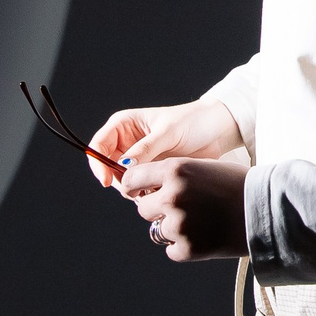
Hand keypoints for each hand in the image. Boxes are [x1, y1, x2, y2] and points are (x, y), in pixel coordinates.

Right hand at [85, 98, 242, 188]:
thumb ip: (145, 150)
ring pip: (123, 181)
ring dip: (134, 189)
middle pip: (108, 168)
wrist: (217, 131)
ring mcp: (139, 160)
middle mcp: (127, 143)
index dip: (98, 164)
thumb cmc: (192, 122)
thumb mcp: (167, 133)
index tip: (107, 180)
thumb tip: (124, 168)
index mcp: (124, 125)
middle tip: (137, 188)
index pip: (99, 146)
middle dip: (119, 181)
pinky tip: (161, 190)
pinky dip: (146, 193)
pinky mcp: (151, 173)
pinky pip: (139, 188)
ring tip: (154, 187)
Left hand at [118, 152, 248, 261]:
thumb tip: (147, 190)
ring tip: (203, 222)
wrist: (267, 210)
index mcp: (174, 170)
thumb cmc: (239, 185)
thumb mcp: (203, 167)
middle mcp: (172, 196)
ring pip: (158, 231)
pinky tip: (207, 236)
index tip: (141, 192)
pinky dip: (186, 247)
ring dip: (174, 229)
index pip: (132, 180)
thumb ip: (174, 177)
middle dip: (158, 211)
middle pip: (143, 209)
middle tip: (183, 210)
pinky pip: (173, 250)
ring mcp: (179, 224)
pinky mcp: (188, 248)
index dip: (135, 187)